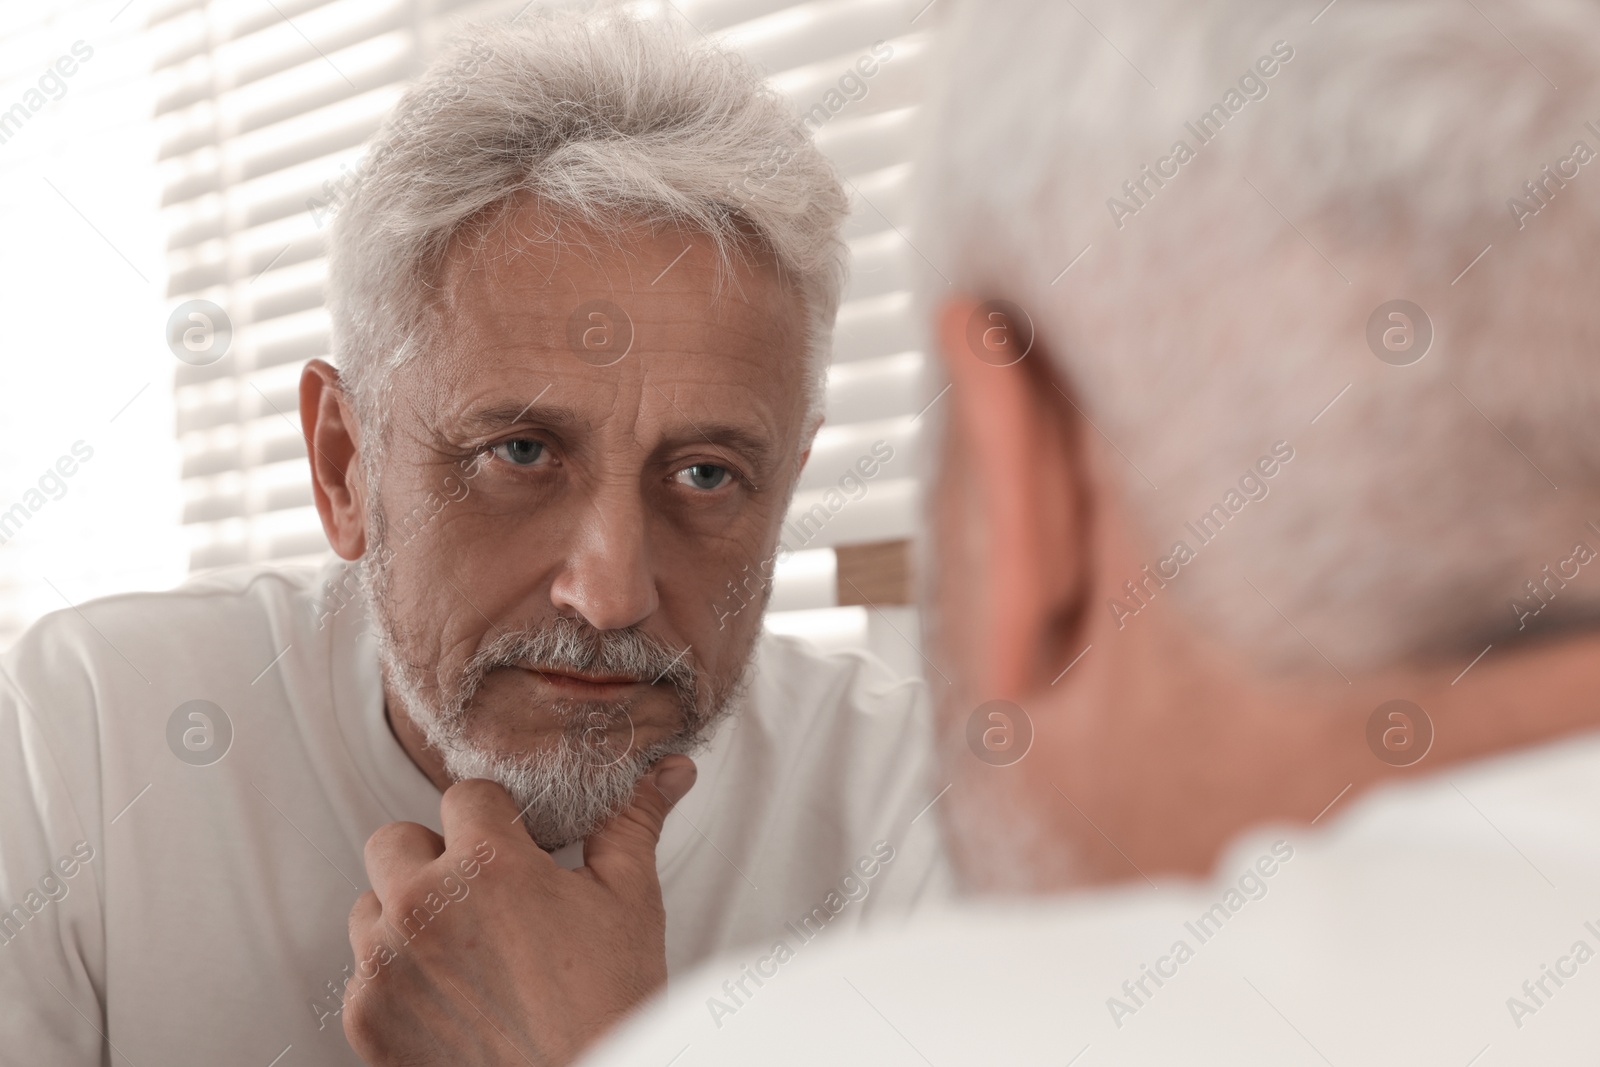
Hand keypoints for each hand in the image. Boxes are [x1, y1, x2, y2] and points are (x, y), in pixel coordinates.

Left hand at [342, 756, 696, 1065]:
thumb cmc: (609, 1005)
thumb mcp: (629, 901)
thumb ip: (632, 822)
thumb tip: (669, 771)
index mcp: (488, 866)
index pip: (465, 796)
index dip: (497, 820)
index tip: (515, 850)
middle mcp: (424, 908)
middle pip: (396, 841)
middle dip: (435, 858)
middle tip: (484, 896)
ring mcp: (386, 966)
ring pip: (371, 907)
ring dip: (407, 917)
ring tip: (467, 950)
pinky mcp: (366, 1019)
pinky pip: (362, 973)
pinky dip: (398, 978)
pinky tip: (452, 996)